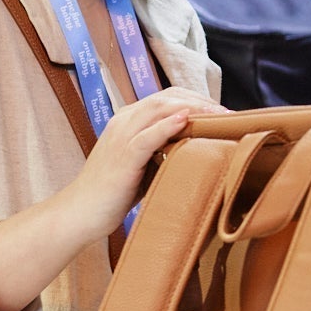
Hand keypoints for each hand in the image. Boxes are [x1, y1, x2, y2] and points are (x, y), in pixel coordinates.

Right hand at [55, 88, 223, 244]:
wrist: (81, 212)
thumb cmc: (115, 192)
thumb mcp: (144, 164)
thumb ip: (165, 150)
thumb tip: (200, 147)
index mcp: (128, 120)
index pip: (167, 98)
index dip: (196, 99)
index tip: (222, 112)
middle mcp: (124, 121)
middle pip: (167, 98)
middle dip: (201, 102)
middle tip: (229, 114)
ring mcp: (122, 136)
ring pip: (159, 110)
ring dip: (193, 109)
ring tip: (219, 115)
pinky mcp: (123, 156)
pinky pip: (147, 136)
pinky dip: (168, 126)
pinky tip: (186, 121)